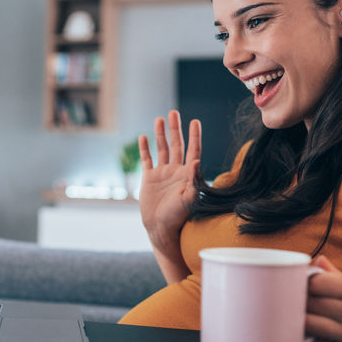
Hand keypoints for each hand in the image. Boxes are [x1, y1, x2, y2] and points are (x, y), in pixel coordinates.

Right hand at [138, 110, 200, 260]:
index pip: (193, 150)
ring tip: (159, 118)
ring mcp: (162, 173)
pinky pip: (147, 159)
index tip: (195, 121)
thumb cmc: (177, 217)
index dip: (194, 136)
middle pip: (177, 145)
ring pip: (162, 148)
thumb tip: (197, 161)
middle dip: (176, 129)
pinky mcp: (149, 178)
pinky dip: (145, 148)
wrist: (160, 228)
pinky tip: (143, 137)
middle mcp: (176, 171)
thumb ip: (194, 180)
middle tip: (174, 112)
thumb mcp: (188, 199)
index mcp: (188, 174)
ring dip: (161, 134)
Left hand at [306, 256, 341, 341]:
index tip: (302, 286)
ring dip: (305, 322)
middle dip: (300, 302)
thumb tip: (316, 260)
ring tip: (310, 317)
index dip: (304, 284)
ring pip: (309, 326)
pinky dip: (317, 341)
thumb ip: (338, 276)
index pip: (315, 284)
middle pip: (309, 304)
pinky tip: (324, 335)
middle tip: (299, 302)